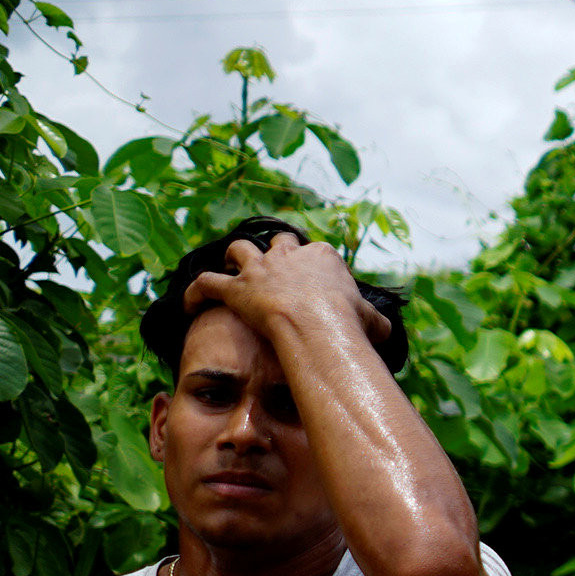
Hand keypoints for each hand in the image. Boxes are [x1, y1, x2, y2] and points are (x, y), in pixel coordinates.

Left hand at [180, 229, 388, 350]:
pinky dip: (195, 292)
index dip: (313, 268)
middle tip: (275, 273)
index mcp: (322, 256)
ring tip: (234, 269)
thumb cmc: (349, 324)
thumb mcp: (375, 322)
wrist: (318, 327)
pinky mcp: (236, 288)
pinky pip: (205, 283)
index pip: (316, 253)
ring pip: (239, 250)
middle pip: (279, 243)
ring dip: (236, 258)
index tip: (316, 287)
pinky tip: (189, 303)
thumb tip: (386, 332)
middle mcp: (288, 255)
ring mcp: (259, 269)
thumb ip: (376, 321)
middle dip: (276, 254)